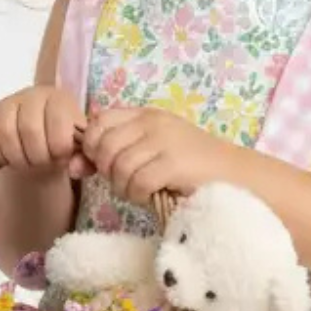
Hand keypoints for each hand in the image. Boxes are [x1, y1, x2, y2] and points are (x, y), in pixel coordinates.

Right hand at [0, 85, 89, 179]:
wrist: (42, 143)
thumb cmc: (64, 145)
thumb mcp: (81, 152)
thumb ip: (86, 162)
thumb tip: (73, 168)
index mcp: (60, 100)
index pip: (58, 124)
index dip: (59, 150)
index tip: (60, 159)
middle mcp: (33, 95)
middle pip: (29, 129)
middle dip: (37, 157)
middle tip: (42, 164)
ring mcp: (8, 103)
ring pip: (5, 132)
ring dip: (16, 158)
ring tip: (26, 163)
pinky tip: (7, 159)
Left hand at [82, 104, 234, 205]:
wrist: (238, 178)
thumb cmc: (192, 171)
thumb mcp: (151, 154)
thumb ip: (114, 155)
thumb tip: (72, 165)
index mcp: (146, 115)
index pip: (99, 122)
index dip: (92, 146)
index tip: (103, 166)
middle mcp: (153, 122)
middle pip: (103, 145)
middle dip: (107, 171)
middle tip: (127, 183)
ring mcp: (164, 140)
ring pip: (118, 165)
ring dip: (124, 186)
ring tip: (141, 191)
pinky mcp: (173, 162)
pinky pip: (137, 181)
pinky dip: (139, 195)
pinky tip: (151, 196)